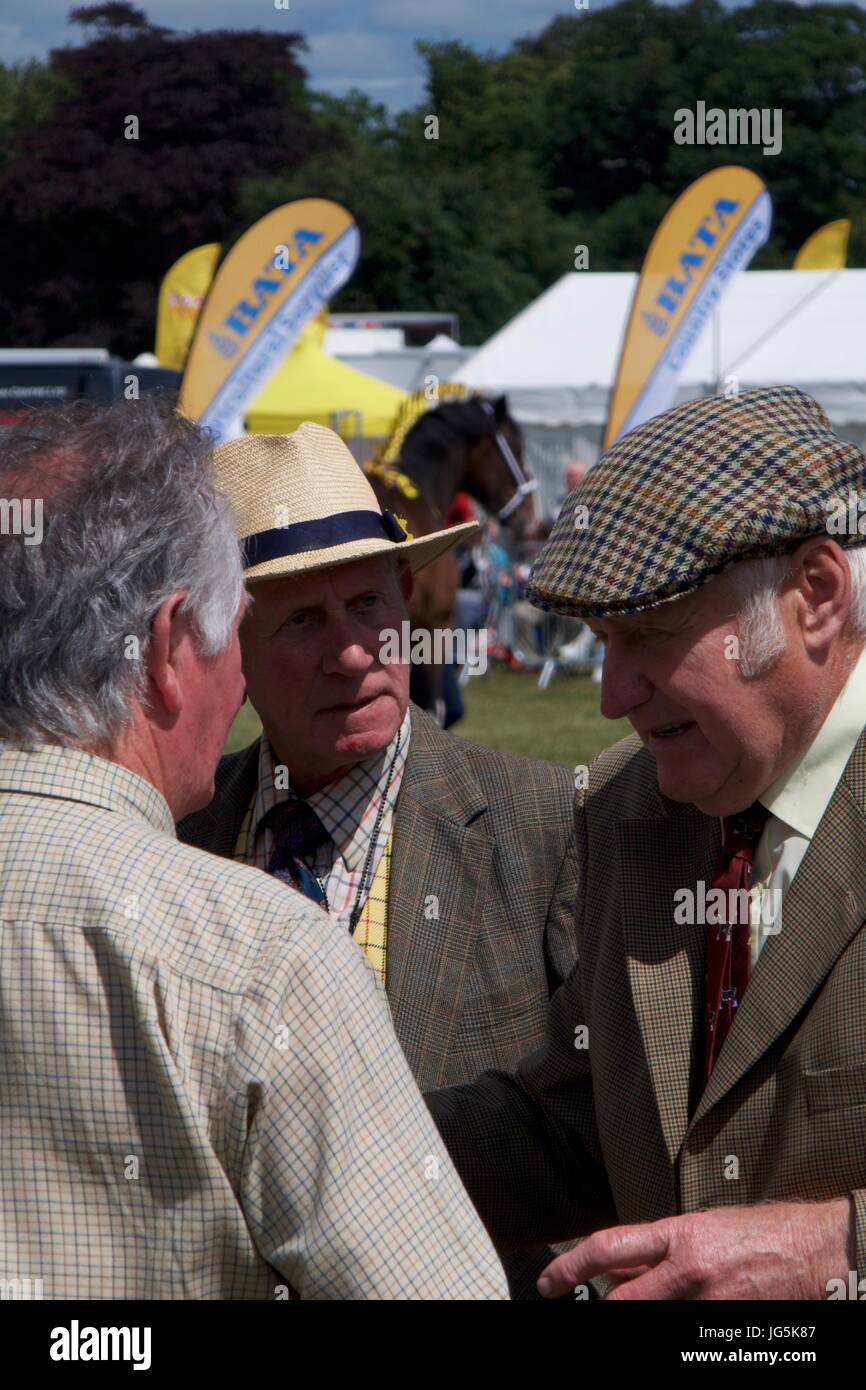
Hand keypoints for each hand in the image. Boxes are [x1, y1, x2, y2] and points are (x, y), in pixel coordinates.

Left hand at [537, 1197, 854, 1299]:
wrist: (816, 1252)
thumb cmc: (763, 1234)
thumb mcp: (704, 1226)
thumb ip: (662, 1247)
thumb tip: (621, 1266)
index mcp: (680, 1235)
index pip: (609, 1248)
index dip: (571, 1267)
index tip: (549, 1282)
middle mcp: (688, 1271)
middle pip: (621, 1300)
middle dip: (605, 1306)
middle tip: (591, 1304)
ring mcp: (706, 1305)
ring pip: (649, 1318)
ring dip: (644, 1310)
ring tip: (666, 1294)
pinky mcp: (722, 1330)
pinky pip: (682, 1334)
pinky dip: (674, 1322)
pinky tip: (687, 1310)